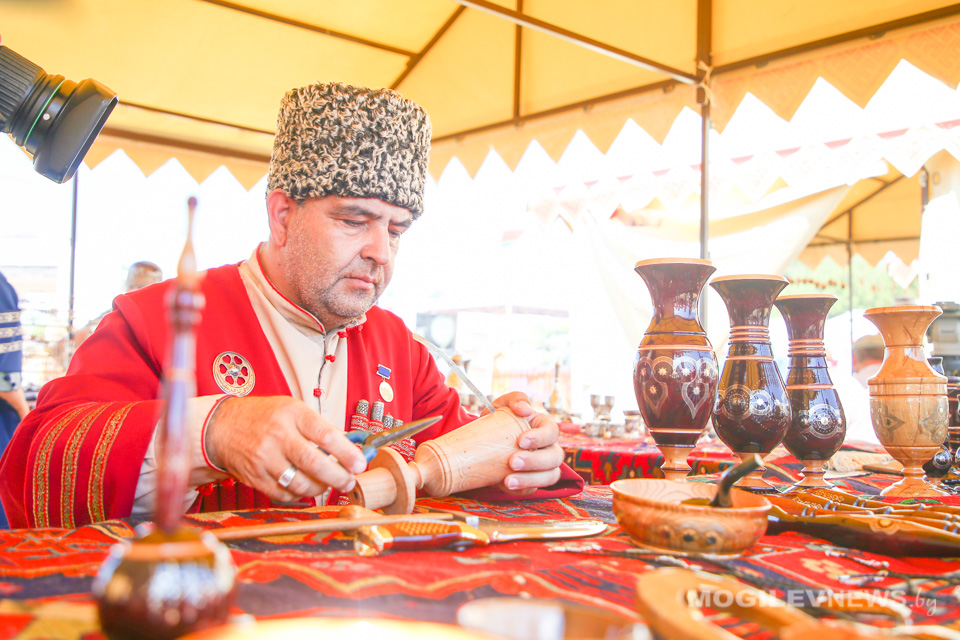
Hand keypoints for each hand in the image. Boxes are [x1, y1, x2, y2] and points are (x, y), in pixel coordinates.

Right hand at [204, 395, 367, 502]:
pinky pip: (285, 495)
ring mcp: (265, 460)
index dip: (347, 453)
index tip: (360, 463)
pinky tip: (305, 486)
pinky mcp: (255, 479)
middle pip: (315, 464)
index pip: (326, 435)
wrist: (221, 428)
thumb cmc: (262, 417)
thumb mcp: (292, 409)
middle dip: (339, 477)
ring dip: (321, 488)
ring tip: (328, 483)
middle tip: (349, 481)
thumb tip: (349, 447)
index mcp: (292, 415)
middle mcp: (278, 437)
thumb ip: (319, 427)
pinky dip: (300, 494)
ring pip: (301, 484)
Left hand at [489, 392, 563, 495]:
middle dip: (535, 461)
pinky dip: (521, 489)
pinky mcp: (532, 483)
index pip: (552, 432)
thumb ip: (514, 400)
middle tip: (513, 462)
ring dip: (531, 479)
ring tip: (508, 481)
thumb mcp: (502, 406)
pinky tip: (506, 486)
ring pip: (550, 477)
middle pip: (555, 457)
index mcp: (544, 427)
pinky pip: (534, 490)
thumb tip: (524, 410)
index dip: (540, 437)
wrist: (481, 444)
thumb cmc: (497, 421)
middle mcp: (548, 448)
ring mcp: (543, 468)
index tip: (520, 441)